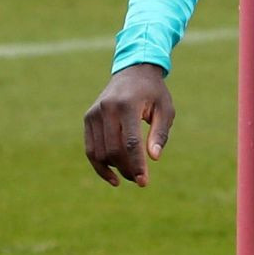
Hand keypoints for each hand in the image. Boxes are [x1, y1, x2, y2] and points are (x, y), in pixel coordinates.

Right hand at [83, 63, 174, 187]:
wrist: (133, 71)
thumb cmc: (153, 93)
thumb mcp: (165, 109)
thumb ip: (160, 133)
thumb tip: (154, 158)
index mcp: (127, 104)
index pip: (131, 142)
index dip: (137, 165)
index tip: (144, 182)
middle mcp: (106, 108)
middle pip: (113, 150)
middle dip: (127, 169)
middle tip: (141, 180)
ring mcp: (94, 113)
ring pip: (100, 152)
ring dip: (115, 169)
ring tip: (131, 175)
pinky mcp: (88, 118)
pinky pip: (90, 149)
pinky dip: (100, 166)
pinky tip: (113, 178)